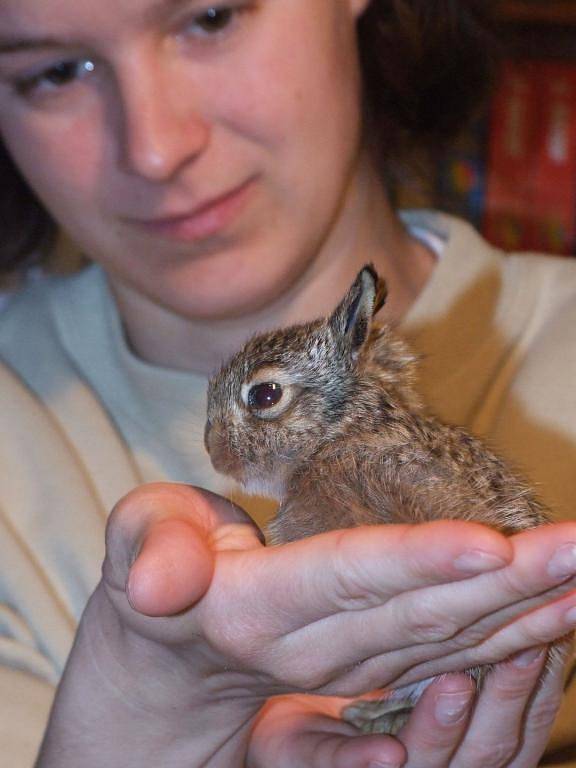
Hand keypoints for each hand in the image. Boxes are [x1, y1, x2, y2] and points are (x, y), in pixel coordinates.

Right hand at [37, 483, 575, 766]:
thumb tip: (161, 583)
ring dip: (526, 608)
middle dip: (506, 578)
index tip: (489, 543)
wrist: (169, 653)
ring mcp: (351, 668)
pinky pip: (452, 653)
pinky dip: (509, 633)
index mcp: (257, 608)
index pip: (347, 578)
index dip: (415, 562)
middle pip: (422, 611)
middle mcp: (314, 648)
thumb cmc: (156, 573)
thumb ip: (151, 550)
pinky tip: (559, 609)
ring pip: (452, 639)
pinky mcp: (375, 668)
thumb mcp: (137, 544)